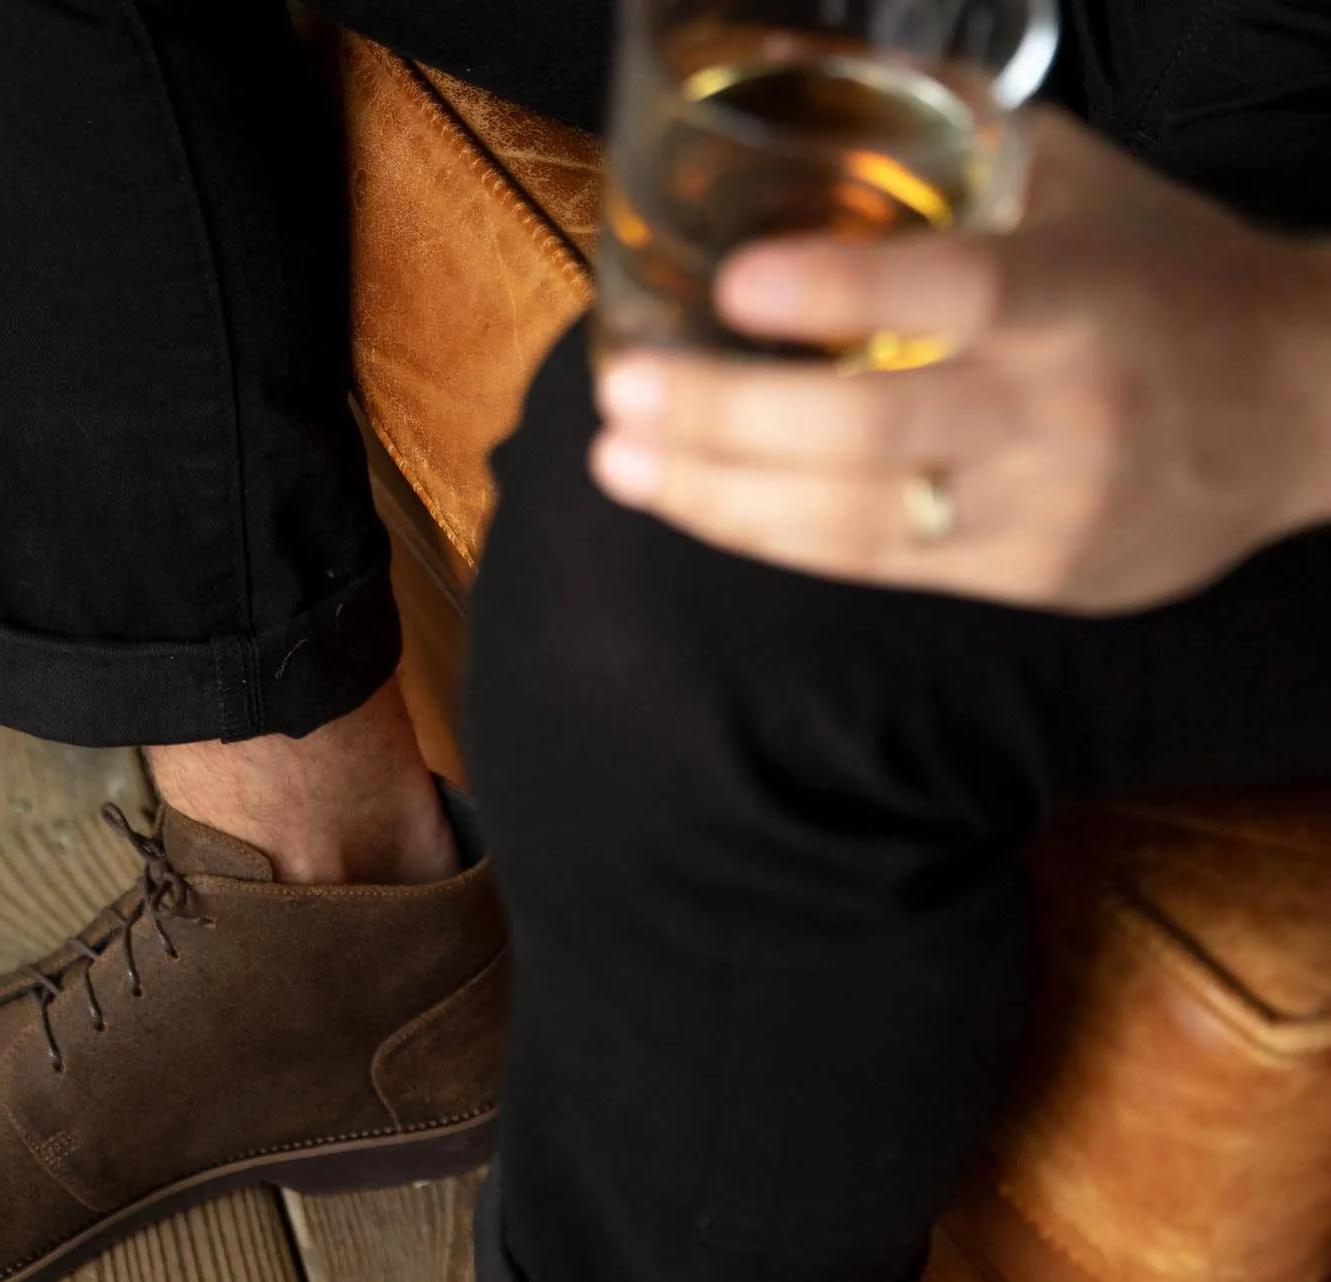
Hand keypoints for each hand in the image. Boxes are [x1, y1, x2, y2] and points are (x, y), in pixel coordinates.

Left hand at [590, 109, 1330, 612]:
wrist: (1301, 409)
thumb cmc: (1167, 284)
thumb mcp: (1085, 195)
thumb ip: (959, 163)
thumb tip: (811, 103)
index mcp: (1083, 295)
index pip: (955, 289)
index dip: (841, 287)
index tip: (735, 282)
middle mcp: (1062, 411)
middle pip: (869, 429)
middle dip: (725, 418)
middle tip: (619, 395)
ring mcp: (1044, 509)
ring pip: (856, 521)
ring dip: (721, 495)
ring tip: (623, 462)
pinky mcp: (1030, 579)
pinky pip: (877, 568)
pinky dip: (776, 534)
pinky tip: (701, 503)